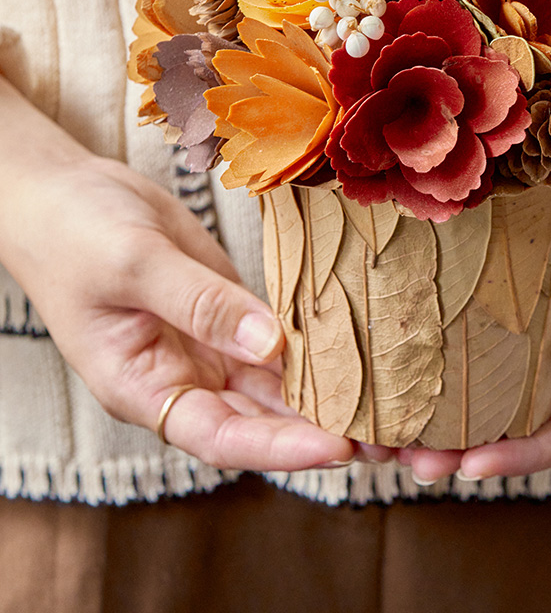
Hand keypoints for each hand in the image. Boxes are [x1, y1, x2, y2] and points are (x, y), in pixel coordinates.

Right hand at [0, 80, 355, 470]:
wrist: (66, 193)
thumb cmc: (76, 233)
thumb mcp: (134, 265)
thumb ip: (199, 304)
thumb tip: (270, 344)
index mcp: (145, 388)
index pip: (222, 437)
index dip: (282, 449)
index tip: (340, 447)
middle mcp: (185, 378)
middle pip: (263, 421)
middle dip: (325, 432)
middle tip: (391, 437)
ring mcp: (211, 345)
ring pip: (279, 384)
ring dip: (332, 395)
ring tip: (393, 403)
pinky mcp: (232, 311)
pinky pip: (282, 337)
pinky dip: (320, 345)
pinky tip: (364, 347)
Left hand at [399, 32, 550, 482]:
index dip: (529, 453)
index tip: (474, 466)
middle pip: (524, 422)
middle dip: (466, 447)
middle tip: (405, 458)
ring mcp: (548, 331)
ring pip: (494, 387)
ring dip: (442, 412)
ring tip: (383, 429)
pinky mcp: (519, 298)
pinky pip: (480, 333)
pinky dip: (441, 353)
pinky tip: (397, 356)